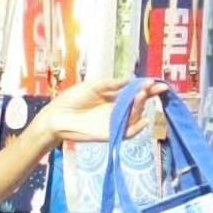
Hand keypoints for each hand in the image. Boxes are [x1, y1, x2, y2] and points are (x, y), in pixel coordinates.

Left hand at [34, 78, 166, 145]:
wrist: (55, 116)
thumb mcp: (93, 86)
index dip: (146, 87)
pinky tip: (143, 119)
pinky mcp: (110, 133)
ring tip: (141, 95)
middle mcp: (117, 110)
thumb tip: (131, 79)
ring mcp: (114, 122)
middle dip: (149, 95)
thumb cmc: (71, 99)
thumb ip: (111, 84)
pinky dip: (137, 128)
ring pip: (135, 116)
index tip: (155, 81)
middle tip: (156, 87)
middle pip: (138, 103)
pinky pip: (128, 132)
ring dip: (141, 106)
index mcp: (114, 97)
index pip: (134, 92)